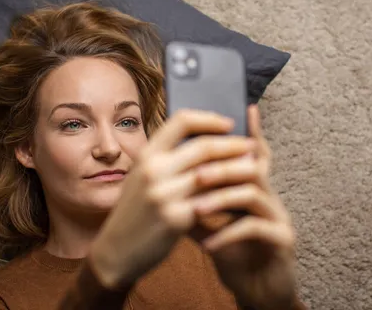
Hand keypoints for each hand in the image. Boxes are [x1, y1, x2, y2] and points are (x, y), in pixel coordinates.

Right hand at [88, 109, 255, 288]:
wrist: (116, 252)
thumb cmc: (135, 212)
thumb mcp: (141, 177)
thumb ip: (167, 159)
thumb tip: (206, 141)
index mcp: (146, 154)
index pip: (182, 121)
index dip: (210, 119)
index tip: (229, 123)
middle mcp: (153, 170)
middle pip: (203, 146)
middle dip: (234, 145)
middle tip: (253, 146)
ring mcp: (163, 194)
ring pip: (213, 173)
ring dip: (238, 169)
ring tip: (255, 168)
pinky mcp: (175, 218)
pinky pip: (211, 201)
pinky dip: (229, 196)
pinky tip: (241, 195)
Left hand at [190, 105, 299, 309]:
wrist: (256, 291)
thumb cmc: (234, 255)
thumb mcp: (211, 226)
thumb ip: (197, 203)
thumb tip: (169, 184)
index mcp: (253, 189)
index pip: (252, 154)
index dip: (251, 131)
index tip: (246, 108)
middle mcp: (270, 197)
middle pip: (252, 167)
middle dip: (222, 167)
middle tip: (196, 174)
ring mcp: (279, 217)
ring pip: (254, 193)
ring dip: (222, 198)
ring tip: (196, 208)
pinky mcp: (282, 240)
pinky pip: (255, 229)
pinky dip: (228, 234)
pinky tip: (209, 244)